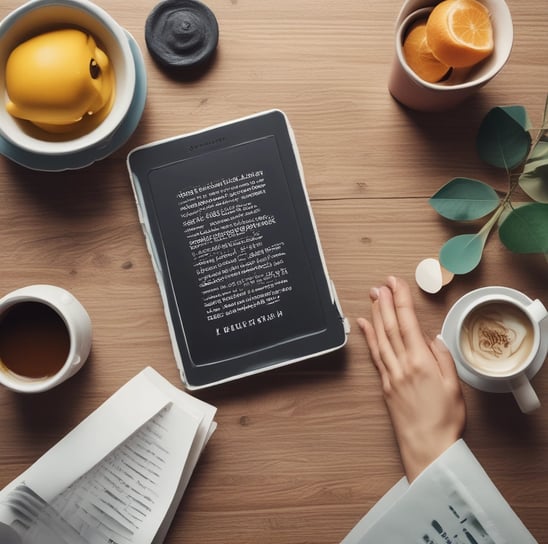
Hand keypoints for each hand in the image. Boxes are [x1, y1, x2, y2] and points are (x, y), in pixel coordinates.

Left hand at [357, 276, 465, 481]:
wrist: (427, 447)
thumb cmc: (445, 420)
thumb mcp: (454, 386)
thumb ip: (443, 358)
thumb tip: (433, 337)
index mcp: (421, 361)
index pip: (408, 322)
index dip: (400, 299)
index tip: (396, 283)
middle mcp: (402, 364)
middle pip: (390, 326)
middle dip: (385, 301)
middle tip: (381, 284)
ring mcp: (390, 374)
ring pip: (380, 337)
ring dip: (375, 314)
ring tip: (372, 297)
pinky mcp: (384, 385)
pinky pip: (374, 355)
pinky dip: (368, 337)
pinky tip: (363, 325)